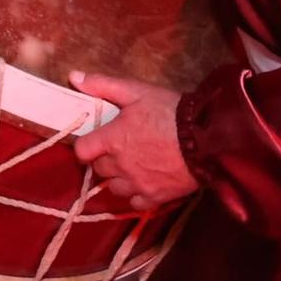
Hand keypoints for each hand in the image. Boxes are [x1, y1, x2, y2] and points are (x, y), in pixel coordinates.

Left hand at [70, 71, 198, 210]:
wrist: (207, 139)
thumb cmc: (169, 112)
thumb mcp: (136, 91)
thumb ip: (103, 85)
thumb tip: (73, 77)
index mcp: (112, 140)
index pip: (82, 151)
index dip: (86, 145)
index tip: (96, 140)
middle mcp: (120, 166)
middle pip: (99, 169)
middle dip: (105, 159)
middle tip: (120, 148)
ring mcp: (137, 184)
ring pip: (114, 188)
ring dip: (119, 178)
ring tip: (132, 165)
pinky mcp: (155, 197)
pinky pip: (135, 203)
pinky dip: (136, 194)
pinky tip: (145, 181)